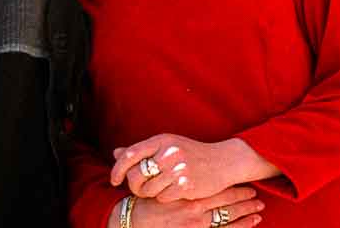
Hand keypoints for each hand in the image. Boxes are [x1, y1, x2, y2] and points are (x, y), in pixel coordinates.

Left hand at [110, 134, 275, 202]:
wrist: (225, 161)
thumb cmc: (193, 154)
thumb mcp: (168, 146)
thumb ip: (142, 150)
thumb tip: (115, 152)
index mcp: (162, 140)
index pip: (129, 155)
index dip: (117, 169)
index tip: (115, 180)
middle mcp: (169, 153)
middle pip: (135, 176)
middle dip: (134, 186)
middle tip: (140, 189)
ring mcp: (178, 169)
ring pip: (148, 190)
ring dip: (150, 194)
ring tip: (160, 189)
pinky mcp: (186, 185)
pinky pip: (162, 198)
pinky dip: (165, 198)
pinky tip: (174, 192)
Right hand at [114, 186, 263, 227]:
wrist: (132, 224)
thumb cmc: (145, 206)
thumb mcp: (160, 187)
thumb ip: (173, 177)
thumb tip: (179, 165)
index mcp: (190, 195)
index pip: (220, 191)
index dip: (237, 189)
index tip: (249, 186)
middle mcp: (197, 211)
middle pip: (228, 205)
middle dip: (245, 202)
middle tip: (259, 199)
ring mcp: (197, 226)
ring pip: (229, 220)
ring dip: (246, 215)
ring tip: (259, 211)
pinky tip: (251, 224)